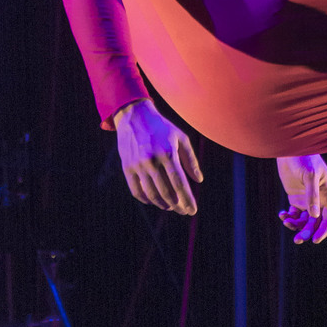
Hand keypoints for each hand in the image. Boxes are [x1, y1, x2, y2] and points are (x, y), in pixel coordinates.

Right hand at [115, 100, 202, 214]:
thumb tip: (199, 180)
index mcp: (168, 152)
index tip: (193, 210)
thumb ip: (191, 160)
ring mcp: (138, 165)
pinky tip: (154, 201)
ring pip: (152, 194)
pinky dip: (146, 199)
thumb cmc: (162, 128)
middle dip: (177, 205)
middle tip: (184, 211)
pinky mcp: (127, 168)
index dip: (187, 199)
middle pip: (166, 192)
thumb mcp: (180, 138)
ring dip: (163, 204)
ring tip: (171, 207)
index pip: (179, 183)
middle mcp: (152, 160)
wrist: (134, 116)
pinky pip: (136, 191)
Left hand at [276, 154, 326, 243]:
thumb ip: (312, 195)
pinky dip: (288, 217)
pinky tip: (282, 214)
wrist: (288, 147)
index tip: (315, 240)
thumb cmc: (303, 157)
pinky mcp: (295, 197)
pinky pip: (294, 214)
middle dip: (307, 231)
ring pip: (304, 220)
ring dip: (296, 225)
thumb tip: (314, 216)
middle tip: (297, 239)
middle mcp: (319, 198)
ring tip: (286, 221)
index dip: (324, 230)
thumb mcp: (309, 174)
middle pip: (316, 222)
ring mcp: (307, 199)